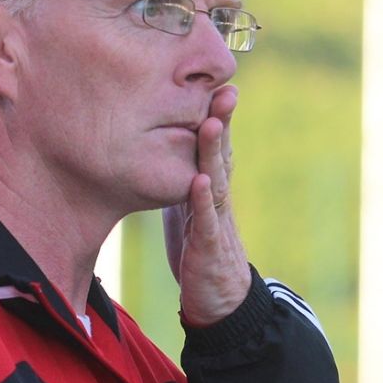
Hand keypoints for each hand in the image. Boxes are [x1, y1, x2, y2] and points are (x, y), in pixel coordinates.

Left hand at [162, 85, 251, 326]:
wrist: (218, 300)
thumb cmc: (197, 248)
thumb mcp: (182, 206)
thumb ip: (176, 177)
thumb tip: (156, 147)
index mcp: (210, 186)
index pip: (215, 145)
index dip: (216, 115)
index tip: (215, 82)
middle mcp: (217, 197)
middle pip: (222, 153)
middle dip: (224, 121)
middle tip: (226, 89)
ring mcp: (215, 219)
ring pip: (217, 179)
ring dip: (214, 151)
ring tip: (212, 122)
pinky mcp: (208, 245)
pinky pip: (205, 219)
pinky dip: (202, 199)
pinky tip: (199, 180)